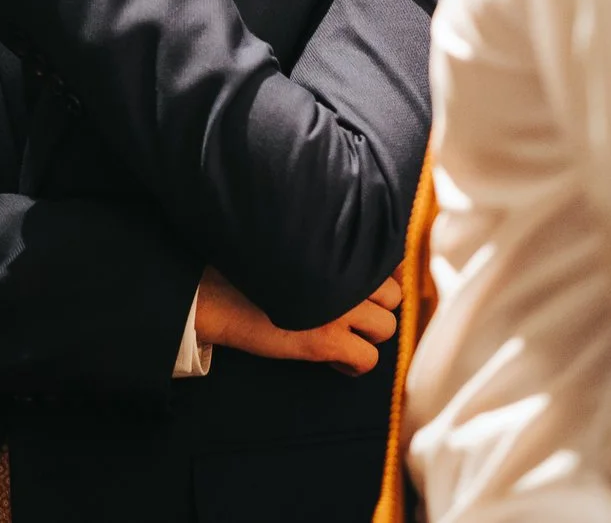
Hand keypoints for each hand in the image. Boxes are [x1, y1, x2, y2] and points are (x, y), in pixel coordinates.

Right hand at [193, 266, 401, 375]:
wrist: (217, 294)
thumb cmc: (254, 268)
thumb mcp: (300, 248)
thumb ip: (333, 249)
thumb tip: (375, 264)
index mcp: (340, 248)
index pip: (391, 263)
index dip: (383, 279)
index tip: (365, 289)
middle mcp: (345, 276)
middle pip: (393, 296)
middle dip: (376, 307)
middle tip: (350, 314)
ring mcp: (338, 309)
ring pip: (386, 328)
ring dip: (368, 335)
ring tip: (342, 335)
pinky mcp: (324, 341)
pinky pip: (367, 360)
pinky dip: (354, 364)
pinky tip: (333, 359)